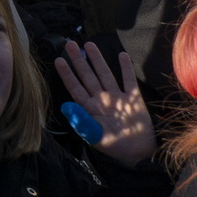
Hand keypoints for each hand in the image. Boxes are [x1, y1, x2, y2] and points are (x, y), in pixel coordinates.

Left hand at [54, 41, 154, 165]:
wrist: (138, 153)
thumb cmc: (114, 146)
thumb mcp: (95, 136)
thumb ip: (81, 121)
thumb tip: (65, 106)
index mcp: (91, 109)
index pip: (76, 88)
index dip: (67, 74)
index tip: (58, 60)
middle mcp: (102, 100)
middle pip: (88, 76)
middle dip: (78, 60)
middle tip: (70, 43)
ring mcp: (118, 98)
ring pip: (105, 74)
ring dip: (98, 60)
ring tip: (89, 44)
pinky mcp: (133, 99)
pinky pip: (129, 81)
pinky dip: (126, 68)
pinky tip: (121, 55)